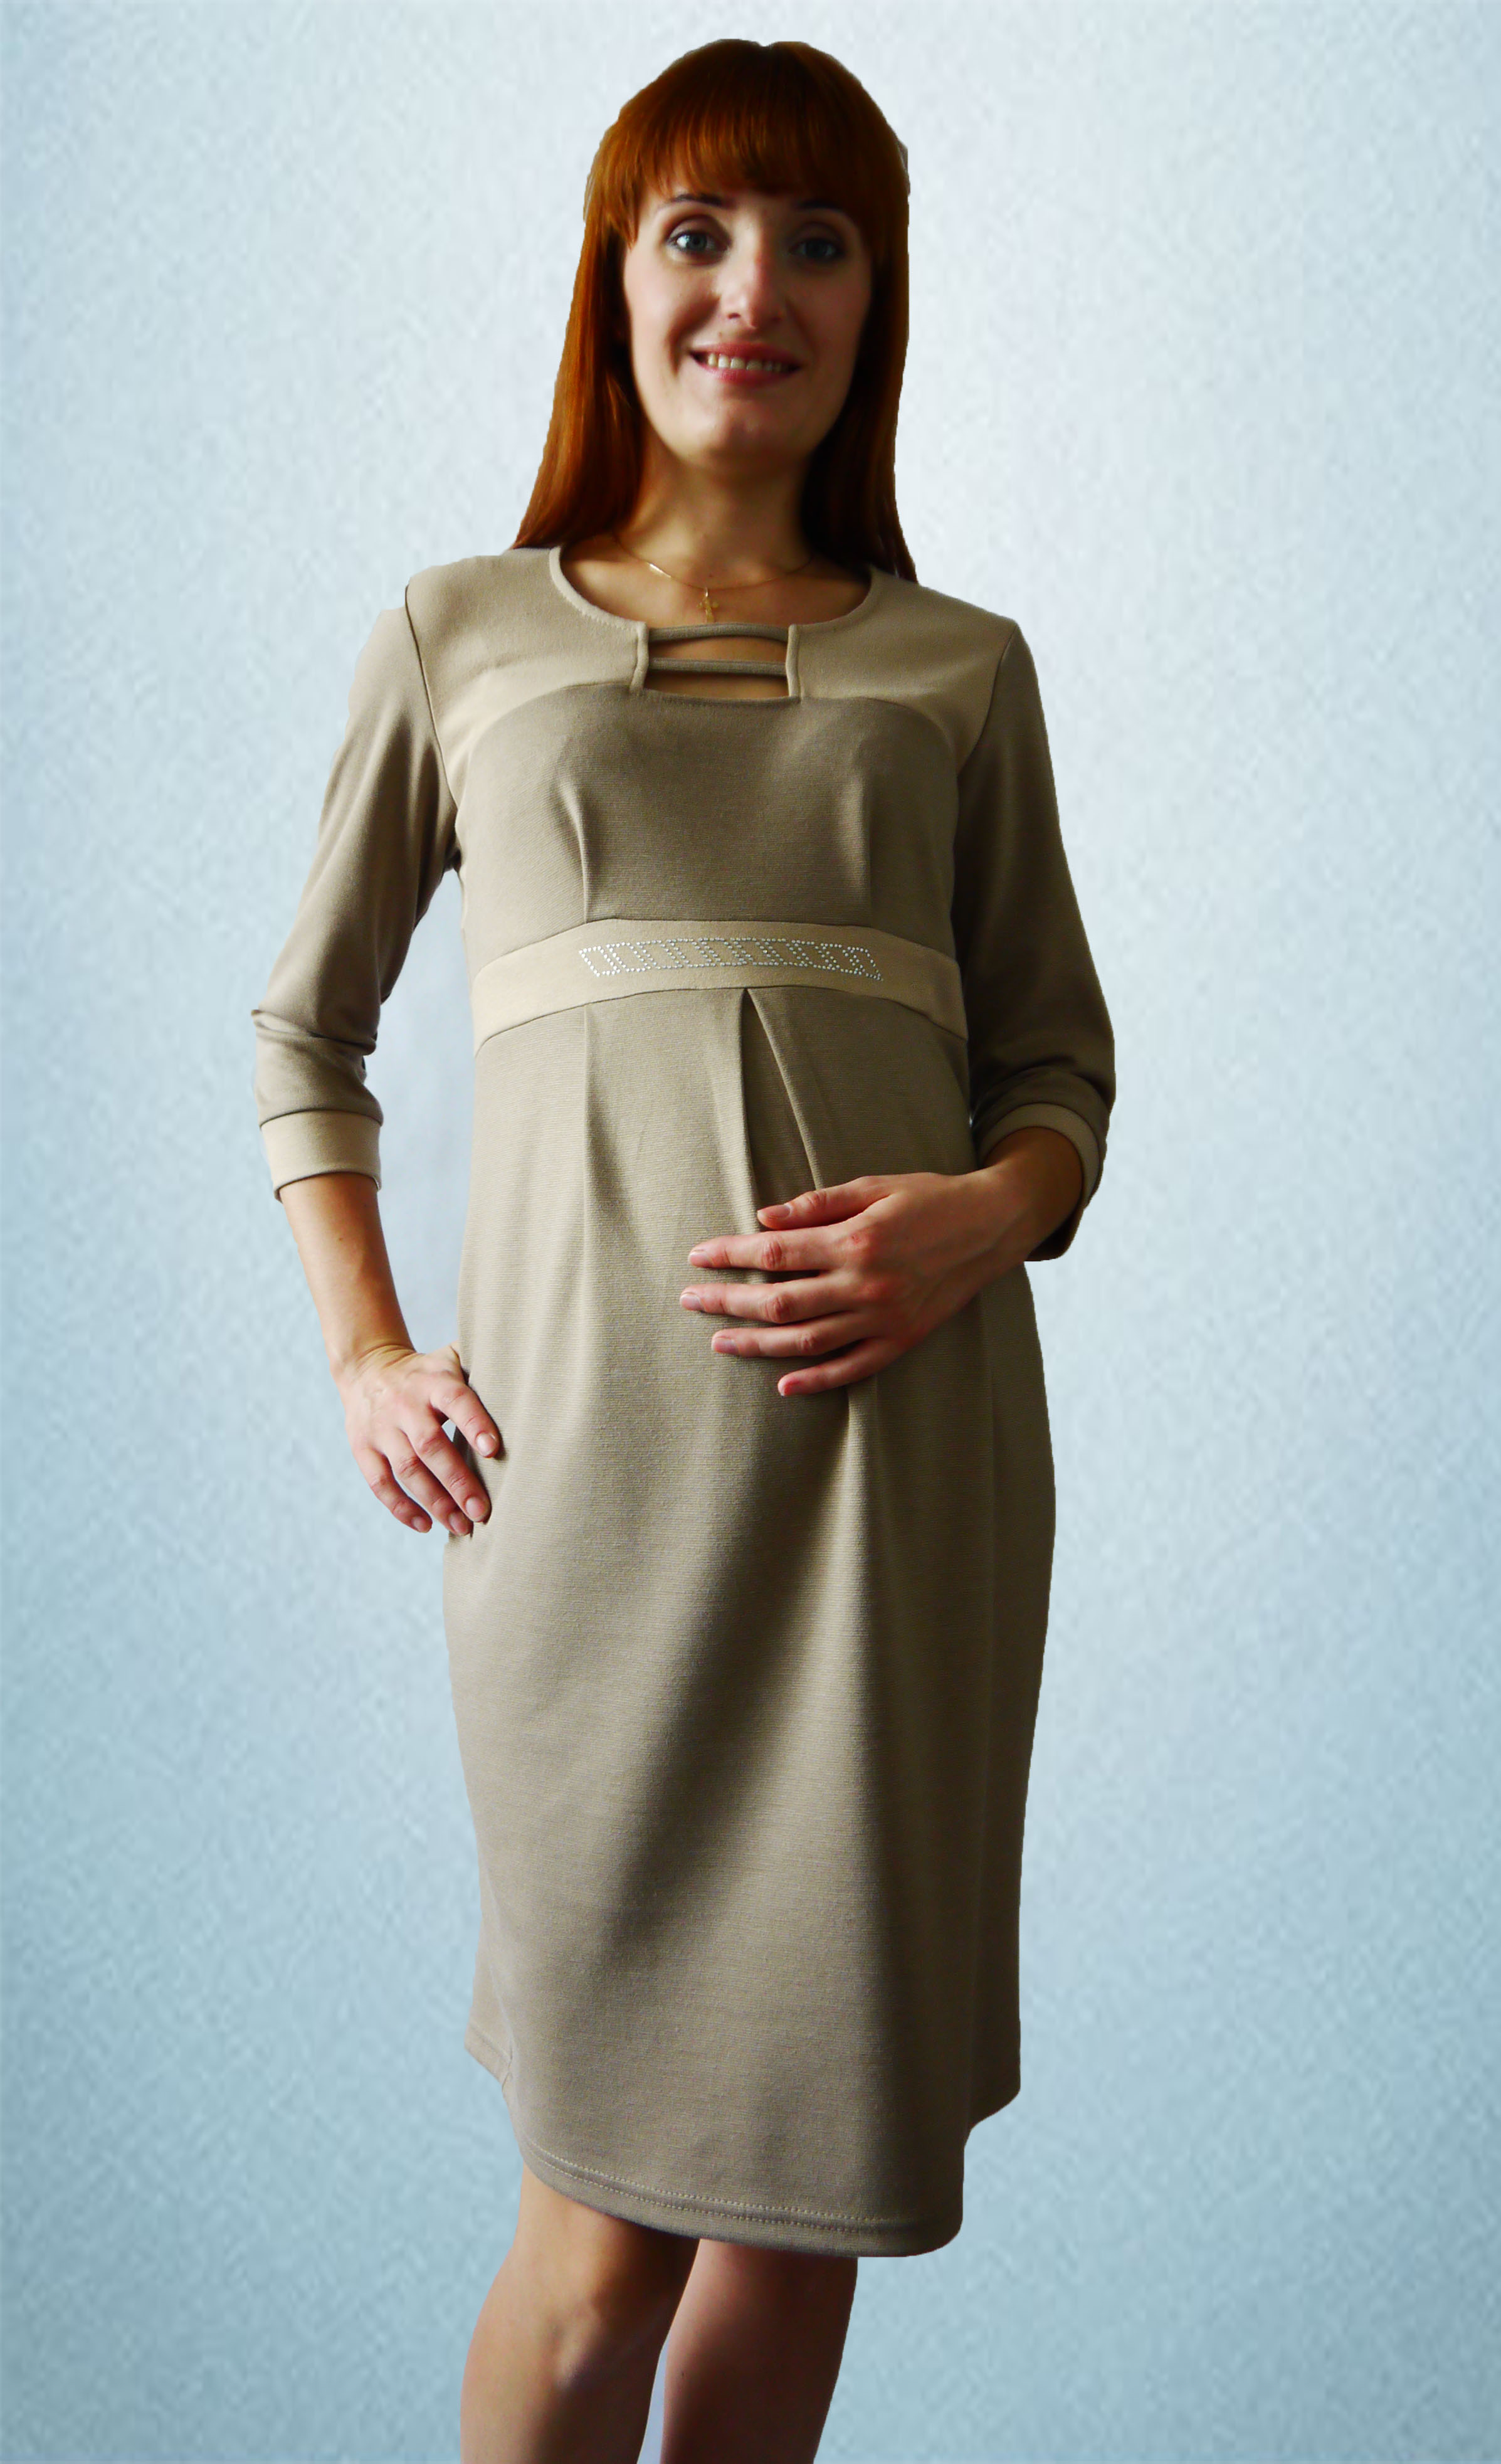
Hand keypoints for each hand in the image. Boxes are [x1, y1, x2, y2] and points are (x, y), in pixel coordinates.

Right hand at [335, 1339, 499, 1534]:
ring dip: (435, 1502)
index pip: (455, 1400)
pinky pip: (380, 1483)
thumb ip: (483, 1367)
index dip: (474, 1424)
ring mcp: (381, 1428)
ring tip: (461, 1526)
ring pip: (407, 1469)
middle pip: (430, 1445)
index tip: (493, 1450)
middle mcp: (404, 1405)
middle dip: (457, 1481)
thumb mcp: (451, 1359)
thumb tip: (528, 1376)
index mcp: (433, 1382)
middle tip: (481, 1511)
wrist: (367, 1368)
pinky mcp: (363, 1448)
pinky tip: (426, 1525)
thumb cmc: (427, 1373)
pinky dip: (401, 1508)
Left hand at [679, 1143, 1071, 1396]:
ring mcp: (883, 1318)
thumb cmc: (928, 1198)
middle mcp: (865, 1284)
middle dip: (728, 1302)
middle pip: (779, 1302)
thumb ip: (818, 1204)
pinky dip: (816, 1381)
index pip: (774, 1253)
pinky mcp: (901, 1340)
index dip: (730, 1255)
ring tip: (720, 1341)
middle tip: (690, 1301)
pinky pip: (852, 1368)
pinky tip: (783, 1385)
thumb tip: (764, 1219)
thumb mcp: (874, 1186)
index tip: (698, 1257)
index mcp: (855, 1240)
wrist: (990, 1226)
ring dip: (757, 1344)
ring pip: (806, 1342)